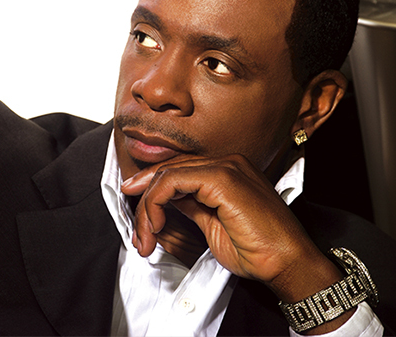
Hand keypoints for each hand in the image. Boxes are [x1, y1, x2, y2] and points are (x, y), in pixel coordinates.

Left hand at [121, 154, 342, 302]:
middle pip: (170, 169)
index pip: (179, 170)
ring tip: (144, 237)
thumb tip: (167, 200)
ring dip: (148, 206)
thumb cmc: (255, 248)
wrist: (286, 262)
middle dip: (145, 199)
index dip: (151, 186)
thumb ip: (191, 205)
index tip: (136, 207)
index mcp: (227, 170)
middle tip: (137, 231)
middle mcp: (226, 162)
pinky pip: (174, 181)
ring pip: (168, 174)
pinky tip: (154, 225)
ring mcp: (225, 167)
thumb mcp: (213, 223)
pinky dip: (156, 202)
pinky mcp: (222, 178)